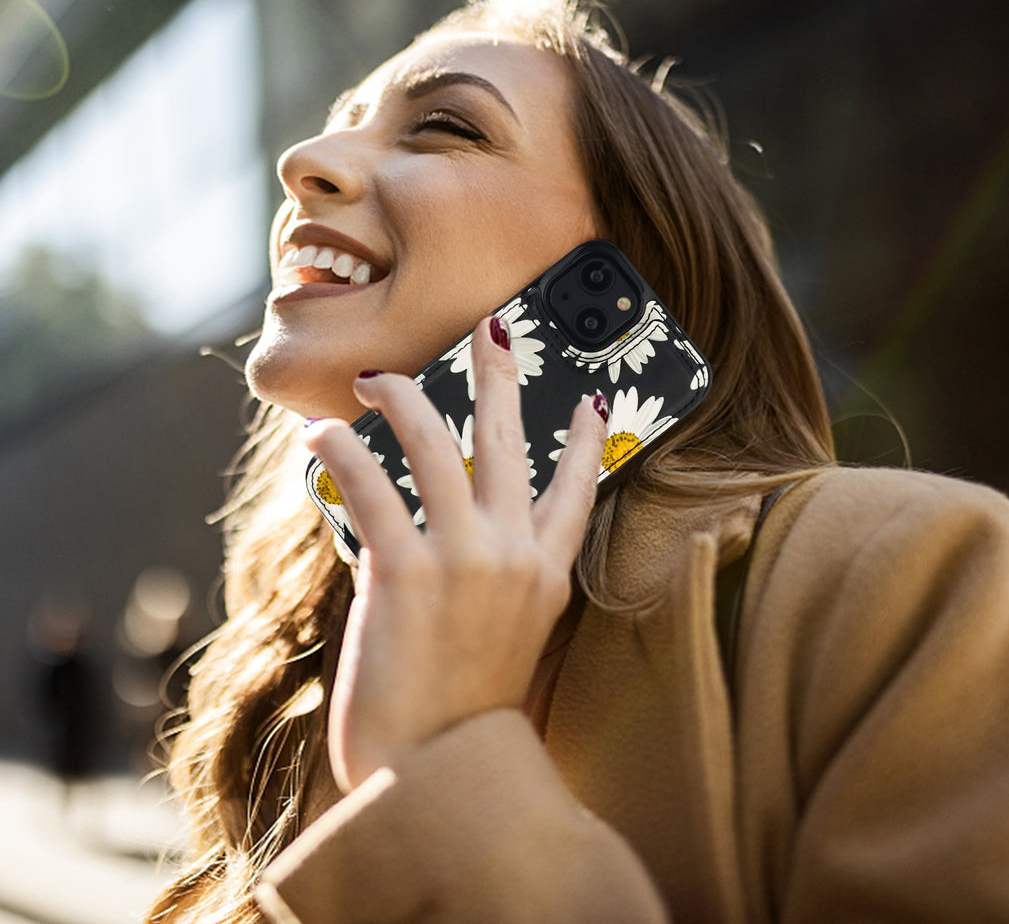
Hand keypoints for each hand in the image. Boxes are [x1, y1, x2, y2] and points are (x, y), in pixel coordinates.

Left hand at [303, 316, 608, 790]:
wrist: (437, 776)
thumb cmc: (461, 711)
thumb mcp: (504, 637)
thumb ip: (493, 577)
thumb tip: (438, 522)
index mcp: (546, 574)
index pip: (579, 487)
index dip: (585, 437)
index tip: (592, 399)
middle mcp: (515, 556)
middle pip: (511, 439)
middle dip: (499, 373)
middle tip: (491, 329)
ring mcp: (465, 559)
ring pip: (436, 442)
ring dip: (399, 398)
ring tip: (371, 380)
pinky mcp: (406, 571)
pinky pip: (370, 483)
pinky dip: (341, 449)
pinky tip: (321, 436)